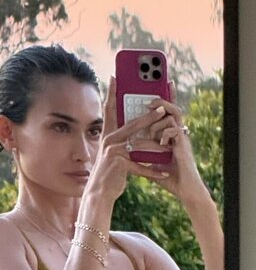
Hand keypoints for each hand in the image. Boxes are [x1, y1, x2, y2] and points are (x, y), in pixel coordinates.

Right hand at [88, 77, 174, 201]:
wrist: (99, 193)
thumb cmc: (111, 172)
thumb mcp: (116, 152)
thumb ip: (123, 139)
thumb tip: (137, 127)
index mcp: (108, 134)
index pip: (110, 109)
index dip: (112, 92)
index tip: (115, 76)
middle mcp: (109, 139)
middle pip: (132, 124)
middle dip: (149, 116)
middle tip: (162, 107)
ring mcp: (112, 151)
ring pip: (139, 145)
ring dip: (157, 146)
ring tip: (171, 145)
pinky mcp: (118, 164)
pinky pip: (140, 166)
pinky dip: (152, 171)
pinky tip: (164, 174)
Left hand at [140, 84, 205, 202]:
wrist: (185, 190)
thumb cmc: (169, 176)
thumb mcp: (150, 160)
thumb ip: (141, 151)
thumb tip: (125, 148)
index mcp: (170, 135)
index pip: (166, 113)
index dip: (163, 99)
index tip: (158, 88)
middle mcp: (177, 134)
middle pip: (172, 109)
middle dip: (162, 101)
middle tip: (148, 101)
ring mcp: (181, 139)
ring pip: (173, 117)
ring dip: (159, 121)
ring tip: (151, 130)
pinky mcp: (184, 146)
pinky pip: (175, 131)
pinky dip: (165, 134)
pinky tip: (161, 143)